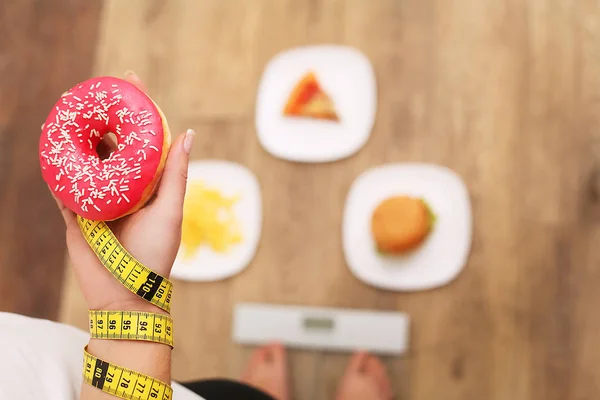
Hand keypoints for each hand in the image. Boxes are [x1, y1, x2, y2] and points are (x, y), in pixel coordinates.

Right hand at [53, 72, 194, 312]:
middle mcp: (122, 188)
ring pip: (85, 161)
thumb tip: (187, 133)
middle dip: (103, 117)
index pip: (141, 141)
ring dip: (79, 137)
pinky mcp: (75, 214)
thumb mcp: (170, 209)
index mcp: (146, 184)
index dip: (137, 112)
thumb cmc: (156, 253)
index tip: (132, 82)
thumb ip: (175, 173)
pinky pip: (63, 186)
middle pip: (110, 145)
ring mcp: (97, 200)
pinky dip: (58, 167)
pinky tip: (53, 145)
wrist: (126, 295)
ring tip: (72, 110)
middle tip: (95, 91)